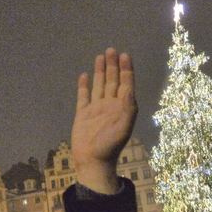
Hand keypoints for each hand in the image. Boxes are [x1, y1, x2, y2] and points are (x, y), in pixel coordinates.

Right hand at [71, 48, 136, 193]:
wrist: (93, 161)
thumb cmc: (110, 146)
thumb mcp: (124, 127)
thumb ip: (128, 108)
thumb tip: (129, 89)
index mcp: (121, 107)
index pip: (125, 84)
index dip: (126, 70)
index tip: (125, 55)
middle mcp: (109, 105)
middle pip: (112, 81)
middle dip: (113, 66)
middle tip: (112, 50)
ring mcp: (96, 109)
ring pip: (99, 85)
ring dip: (101, 71)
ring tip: (101, 56)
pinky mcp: (83, 114)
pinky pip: (83, 96)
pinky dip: (84, 86)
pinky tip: (84, 75)